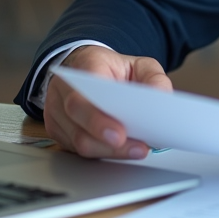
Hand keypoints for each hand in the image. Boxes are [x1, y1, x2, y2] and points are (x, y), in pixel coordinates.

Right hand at [43, 45, 171, 159]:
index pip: (83, 92)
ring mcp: (56, 112)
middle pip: (77, 120)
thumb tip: (162, 98)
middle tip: (135, 147)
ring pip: (77, 140)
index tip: (120, 133)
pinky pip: (76, 148)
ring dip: (108, 151)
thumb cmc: (113, 69)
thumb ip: (154, 78)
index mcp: (84, 67)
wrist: (88, 70)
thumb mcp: (140, 65)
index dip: (98, 117)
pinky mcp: (58, 130)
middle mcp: (63, 90)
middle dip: (105, 139)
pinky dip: (101, 152)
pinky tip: (122, 151)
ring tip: (136, 150)